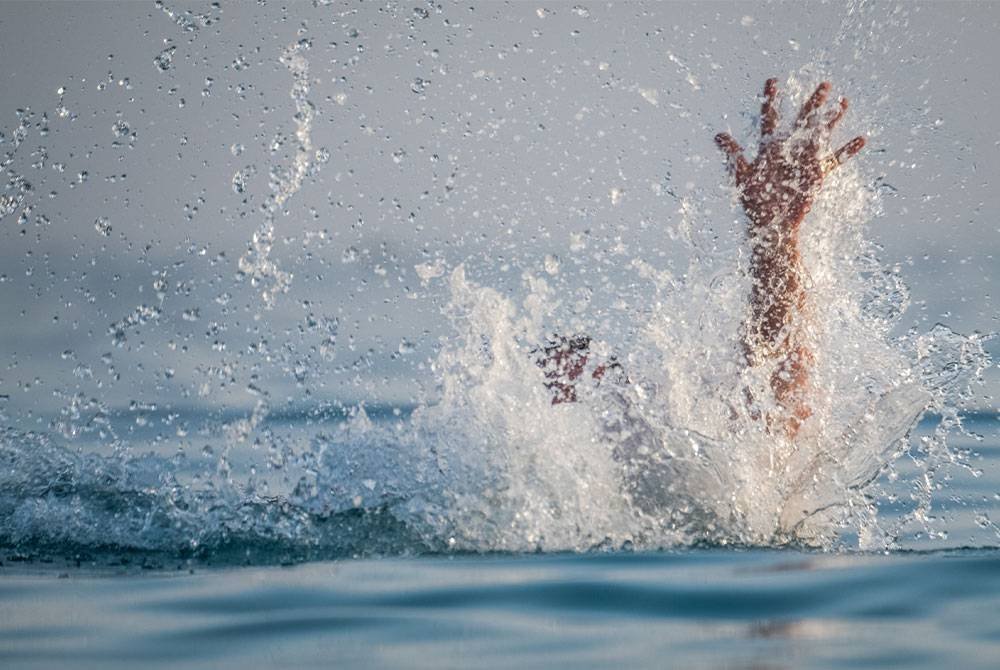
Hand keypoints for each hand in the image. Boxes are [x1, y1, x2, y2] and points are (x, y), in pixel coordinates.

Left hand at [715, 79, 864, 234]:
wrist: (770, 222)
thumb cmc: (755, 200)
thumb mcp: (743, 176)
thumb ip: (734, 154)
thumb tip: (718, 135)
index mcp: (769, 148)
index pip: (770, 118)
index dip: (770, 100)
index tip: (772, 80)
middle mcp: (789, 150)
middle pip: (802, 121)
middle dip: (812, 103)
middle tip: (824, 84)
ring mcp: (804, 160)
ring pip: (821, 134)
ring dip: (832, 119)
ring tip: (844, 101)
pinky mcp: (816, 173)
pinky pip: (835, 160)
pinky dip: (847, 151)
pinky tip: (862, 139)